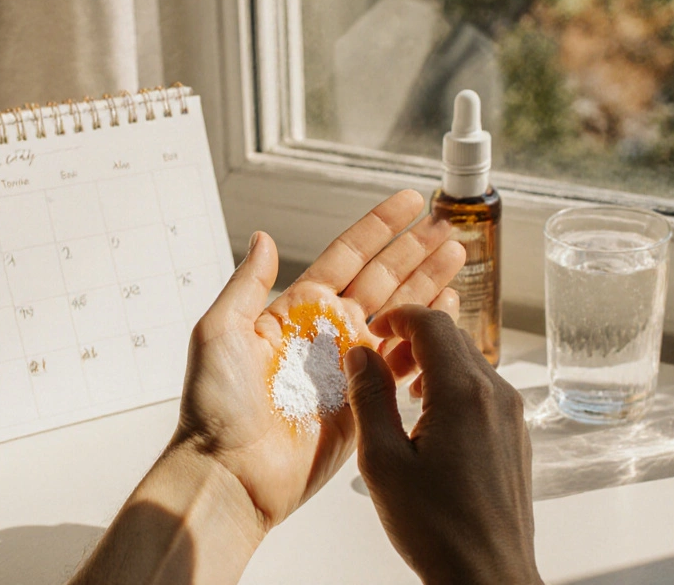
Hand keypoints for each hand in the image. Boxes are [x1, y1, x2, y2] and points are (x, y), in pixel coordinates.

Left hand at [175, 190, 465, 530]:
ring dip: (430, 283)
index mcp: (294, 311)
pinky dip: (430, 335)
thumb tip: (264, 238)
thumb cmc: (215, 407)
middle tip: (447, 224)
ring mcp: (350, 366)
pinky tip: (450, 309)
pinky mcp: (367, 400)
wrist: (231, 472)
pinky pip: (405, 360)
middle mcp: (326, 333)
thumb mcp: (220, 331)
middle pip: (382, 279)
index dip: (377, 228)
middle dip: (415, 250)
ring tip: (458, 254)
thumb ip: (248, 284)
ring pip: (401, 314)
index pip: (346, 257)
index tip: (407, 202)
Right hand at [346, 306, 542, 584]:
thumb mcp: (382, 462)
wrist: (487, 576)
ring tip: (400, 394)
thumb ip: (369, 399)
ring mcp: (512, 415)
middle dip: (412, 340)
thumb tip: (360, 354)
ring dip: (432, 363)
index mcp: (464, 393)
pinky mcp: (516, 435)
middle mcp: (496, 395)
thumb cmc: (436, 528)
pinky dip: (453, 386)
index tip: (373, 331)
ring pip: (469, 362)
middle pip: (453, 337)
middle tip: (379, 367)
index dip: (397, 318)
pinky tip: (429, 421)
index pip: (432, 324)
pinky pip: (483, 389)